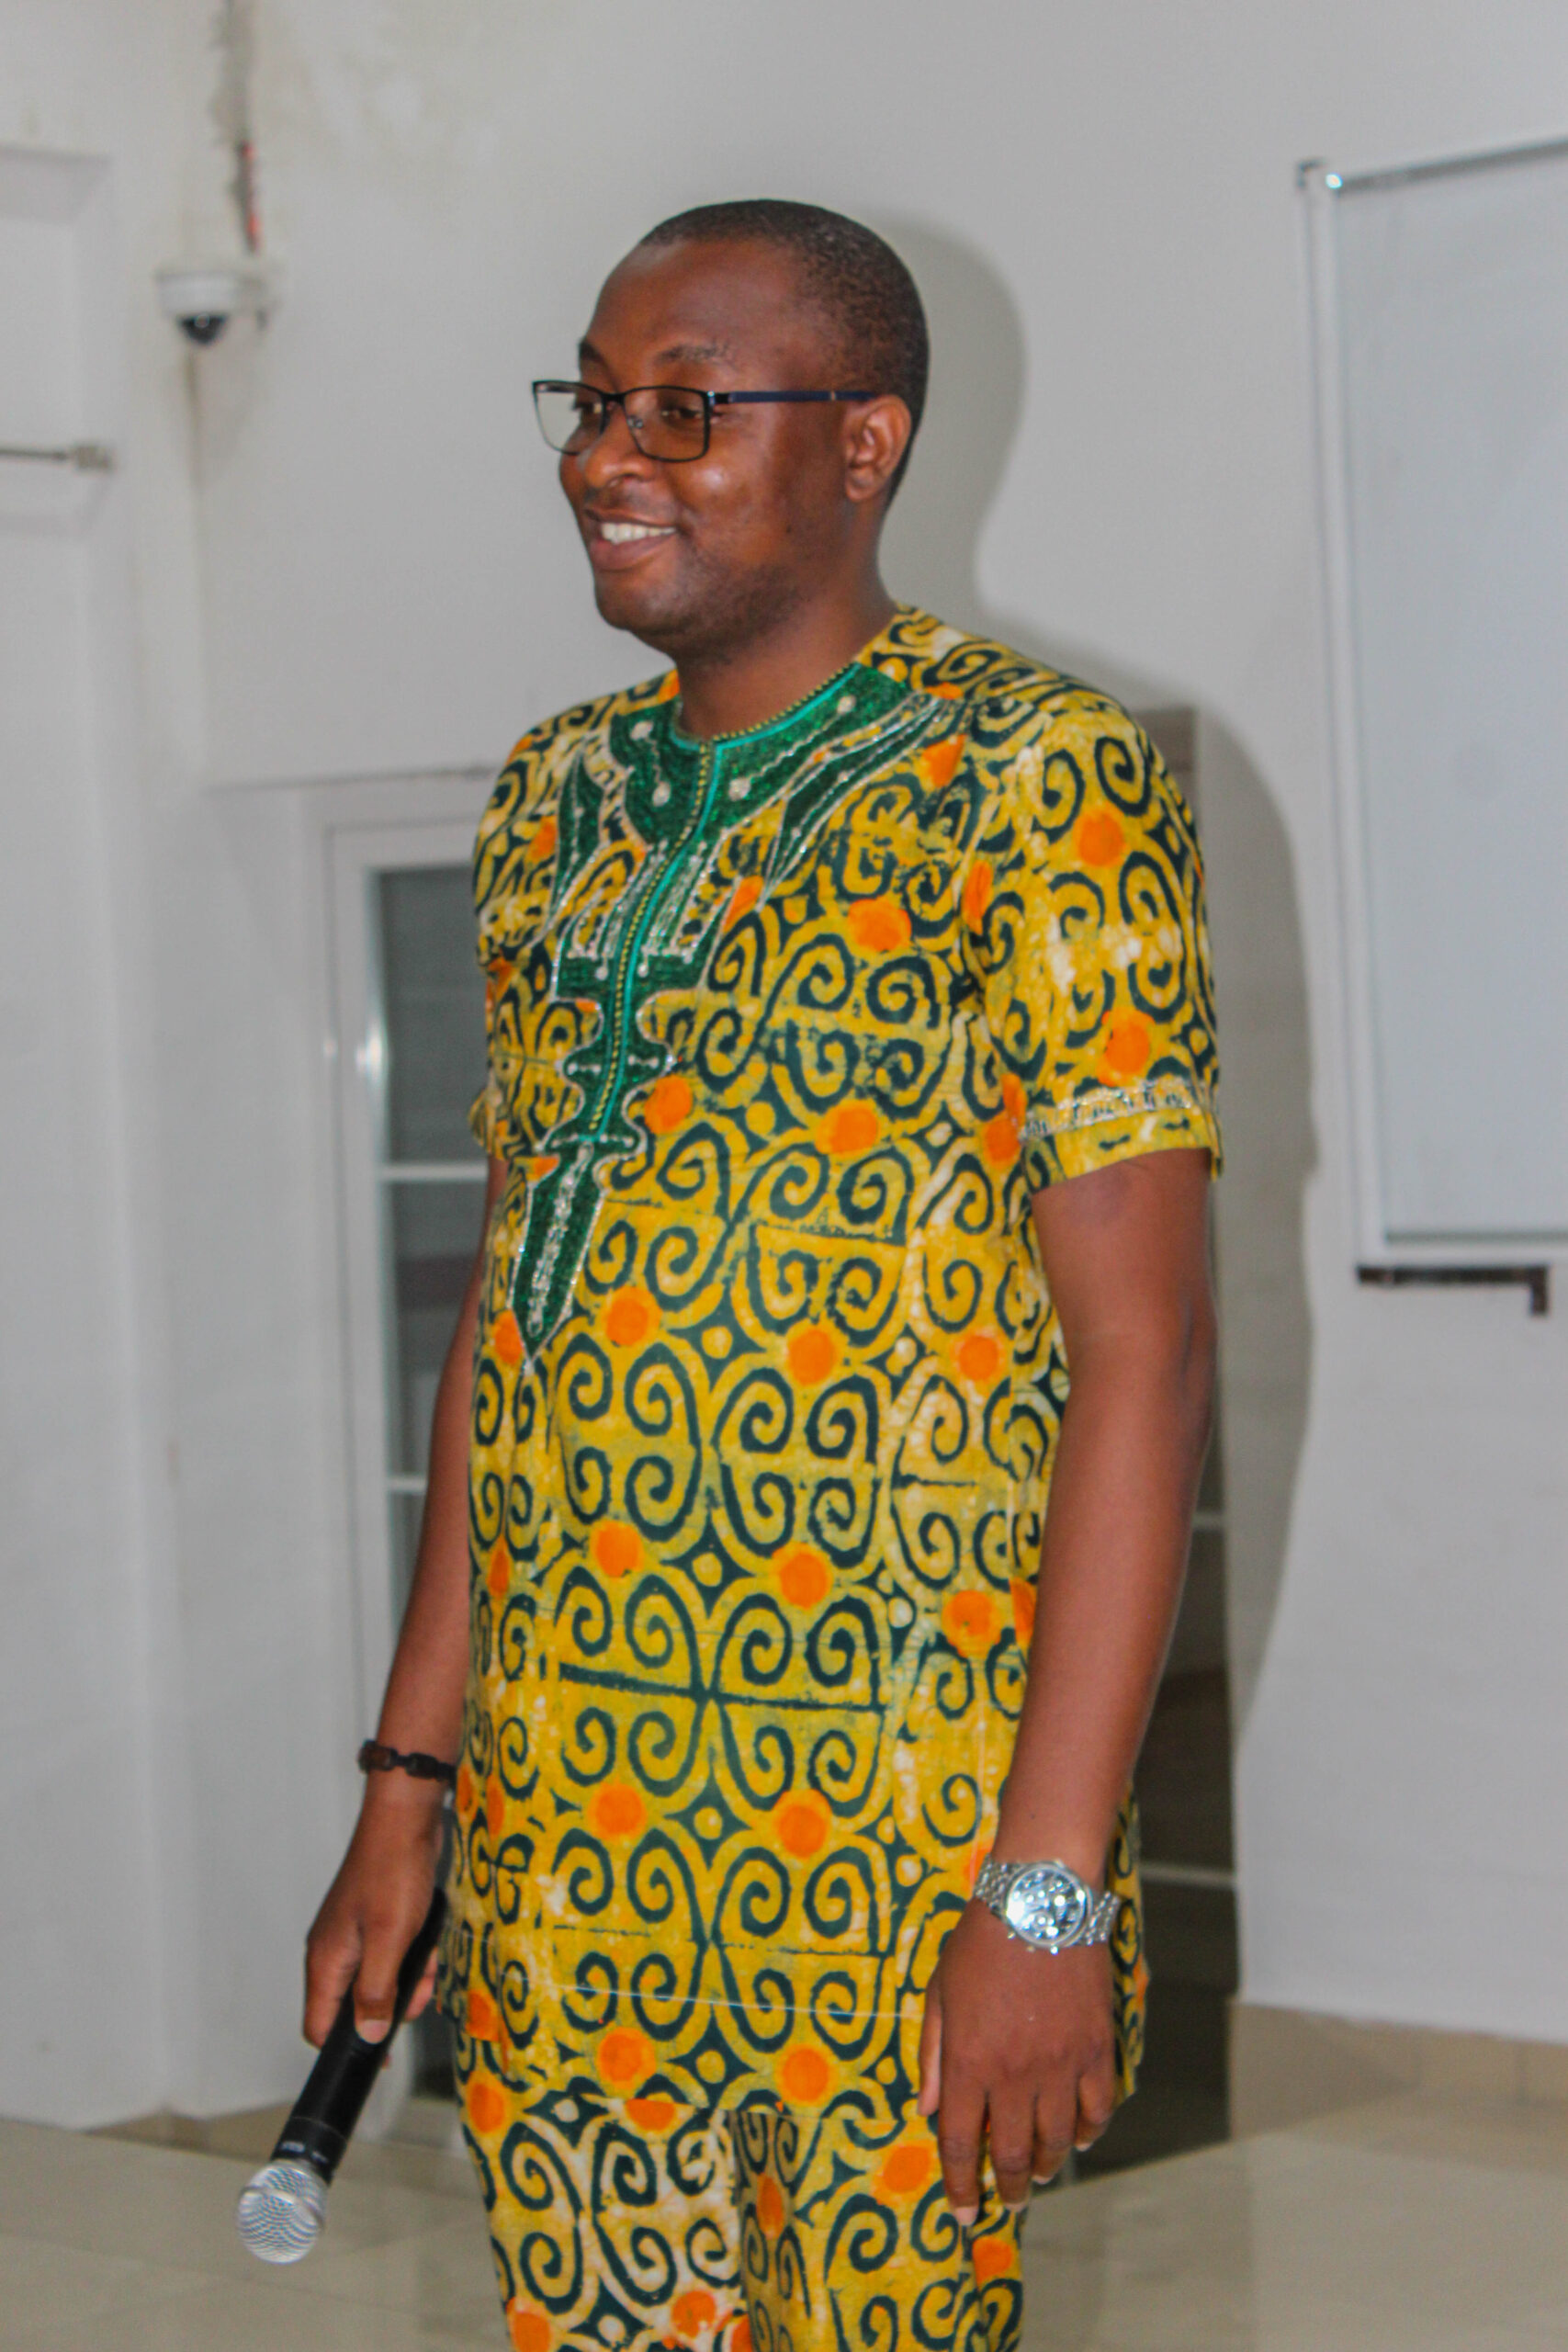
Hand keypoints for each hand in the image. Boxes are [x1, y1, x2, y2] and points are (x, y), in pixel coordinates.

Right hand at [303, 1777, 444, 2045]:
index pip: (319, 2026)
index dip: (346, 2048)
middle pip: (354, 2006)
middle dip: (391, 2005)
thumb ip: (375, 1992)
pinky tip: (428, 1943)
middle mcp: (332, 1951)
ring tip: (428, 1964)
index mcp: (326, 1961)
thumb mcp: (389, 1941)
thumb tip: (369, 2035)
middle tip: (419, 1992)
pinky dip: (411, 1955)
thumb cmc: (394, 1876)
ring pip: (378, 1980)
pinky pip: (391, 1954)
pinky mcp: (373, 1921)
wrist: (406, 1820)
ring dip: (407, 1978)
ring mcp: (352, 1935)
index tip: (380, 2059)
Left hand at [917, 1899, 1114, 2219]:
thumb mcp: (940, 1991)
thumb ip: (933, 2055)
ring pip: (1058, 2141)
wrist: (1039, 1899)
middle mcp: (1014, 2074)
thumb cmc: (980, 1940)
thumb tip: (929, 2110)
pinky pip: (1098, 2109)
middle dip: (1009, 2187)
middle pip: (1014, 2154)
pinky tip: (1078, 2137)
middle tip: (1008, 2200)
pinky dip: (1088, 2132)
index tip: (963, 2215)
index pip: (962, 2144)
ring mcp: (1060, 2065)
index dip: (960, 2187)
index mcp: (969, 2062)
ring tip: (1040, 2173)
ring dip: (1048, 2166)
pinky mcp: (1095, 2049)